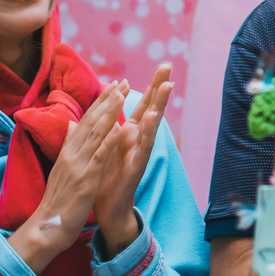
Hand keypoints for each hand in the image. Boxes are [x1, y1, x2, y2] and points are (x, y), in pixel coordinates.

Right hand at [8, 83, 125, 273]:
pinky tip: (119, 128)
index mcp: (68, 151)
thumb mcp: (64, 168)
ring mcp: (78, 165)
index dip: (100, 102)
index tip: (113, 85)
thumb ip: (70, 144)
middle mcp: (72, 154)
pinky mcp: (85, 179)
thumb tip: (73, 122)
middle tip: (120, 81)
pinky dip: (109, 141)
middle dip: (107, 100)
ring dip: (109, 113)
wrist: (47, 227)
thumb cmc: (58, 200)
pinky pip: (99, 156)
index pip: (86, 121)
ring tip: (121, 94)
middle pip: (91, 122)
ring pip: (95, 134)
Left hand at [94, 64, 172, 258]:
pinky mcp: (137, 166)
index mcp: (129, 133)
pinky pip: (143, 147)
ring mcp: (140, 152)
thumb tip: (111, 108)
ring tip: (167, 86)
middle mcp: (138, 140)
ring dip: (159, 105)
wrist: (107, 209)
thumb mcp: (106, 147)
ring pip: (151, 125)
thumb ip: (110, 127)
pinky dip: (147, 132)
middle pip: (151, 108)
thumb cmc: (106, 179)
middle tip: (168, 66)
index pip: (142, 104)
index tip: (162, 65)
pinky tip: (150, 118)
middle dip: (159, 87)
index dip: (151, 85)